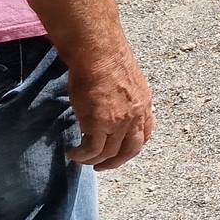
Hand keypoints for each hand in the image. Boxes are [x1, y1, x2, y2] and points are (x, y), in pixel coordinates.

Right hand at [67, 49, 152, 170]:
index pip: (146, 132)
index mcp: (144, 103)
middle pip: (131, 149)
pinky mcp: (99, 124)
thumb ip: (124, 96)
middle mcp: (136, 115)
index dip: (134, 144)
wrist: (97, 53)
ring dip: (95, 160)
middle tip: (102, 166)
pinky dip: (82, 155)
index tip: (122, 149)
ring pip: (109, 153)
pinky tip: (74, 153)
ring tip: (81, 159)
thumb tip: (112, 104)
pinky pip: (92, 150)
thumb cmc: (106, 59)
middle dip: (117, 161)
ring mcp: (119, 122)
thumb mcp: (125, 80)